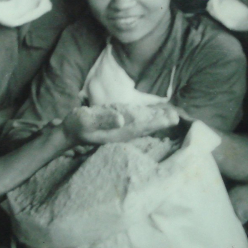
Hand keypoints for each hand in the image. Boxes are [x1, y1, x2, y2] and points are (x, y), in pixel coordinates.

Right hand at [61, 105, 179, 145]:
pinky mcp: (118, 126)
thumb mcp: (86, 119)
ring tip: (172, 114)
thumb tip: (122, 119)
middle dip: (162, 122)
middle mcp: (123, 133)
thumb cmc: (77, 124)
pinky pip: (137, 122)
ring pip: (144, 125)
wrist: (69, 131)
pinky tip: (155, 114)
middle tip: (178, 116)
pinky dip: (148, 118)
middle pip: (147, 127)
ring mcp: (121, 130)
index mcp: (118, 132)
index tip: (172, 118)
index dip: (157, 122)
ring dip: (157, 120)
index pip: (142, 127)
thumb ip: (103, 119)